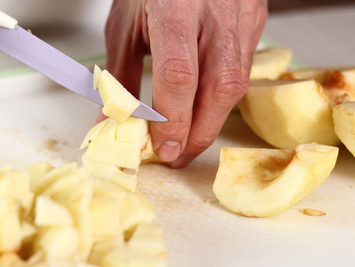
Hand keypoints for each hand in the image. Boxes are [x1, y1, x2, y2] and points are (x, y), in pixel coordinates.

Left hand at [105, 0, 267, 167]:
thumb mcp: (124, 28)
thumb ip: (119, 79)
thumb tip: (109, 124)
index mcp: (174, 6)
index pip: (179, 75)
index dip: (172, 119)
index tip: (161, 147)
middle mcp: (216, 10)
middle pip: (219, 86)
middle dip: (199, 132)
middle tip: (177, 155)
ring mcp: (241, 14)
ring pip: (236, 82)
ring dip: (211, 120)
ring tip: (188, 138)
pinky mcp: (253, 20)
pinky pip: (242, 69)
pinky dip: (221, 97)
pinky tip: (204, 106)